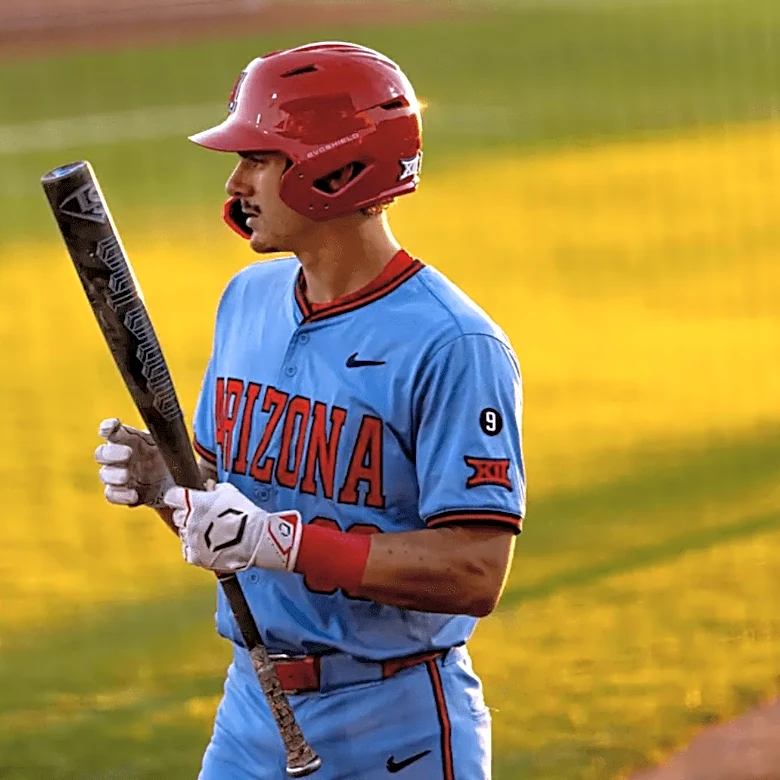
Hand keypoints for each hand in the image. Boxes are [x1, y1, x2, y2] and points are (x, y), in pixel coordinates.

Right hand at [95, 418, 174, 508]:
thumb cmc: (169, 456)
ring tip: (126, 477)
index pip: (111, 430)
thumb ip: (168, 432)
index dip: (108, 427)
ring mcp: (119, 476)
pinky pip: (111, 495)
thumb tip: (176, 417)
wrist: (177, 482)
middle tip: (128, 454)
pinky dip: (120, 495)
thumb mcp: (171, 443)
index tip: (112, 426)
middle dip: (111, 453)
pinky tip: (133, 495)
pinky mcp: (123, 494)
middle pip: (101, 453)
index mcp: (129, 439)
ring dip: (113, 475)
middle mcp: (119, 457)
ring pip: (104, 474)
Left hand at [164, 482, 302, 573]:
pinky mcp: (196, 556)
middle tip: (203, 517)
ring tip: (211, 533)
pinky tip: (207, 545)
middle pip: (177, 516)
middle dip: (187, 515)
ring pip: (183, 534)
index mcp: (193, 501)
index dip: (178, 497)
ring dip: (193, 532)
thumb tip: (210, 488)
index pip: (172, 496)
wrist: (254, 539)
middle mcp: (187, 520)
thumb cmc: (245, 513)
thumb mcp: (230, 492)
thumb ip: (214, 489)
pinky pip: (188, 551)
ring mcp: (190, 540)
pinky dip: (195, 548)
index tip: (184, 499)